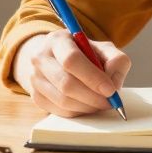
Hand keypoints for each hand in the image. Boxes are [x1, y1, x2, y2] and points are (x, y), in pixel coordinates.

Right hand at [13, 30, 130, 117]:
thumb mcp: (103, 49)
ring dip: (87, 106)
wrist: (57, 59)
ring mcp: (35, 79)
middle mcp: (41, 58)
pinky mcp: (36, 96)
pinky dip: (79, 112)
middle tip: (110, 101)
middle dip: (92, 97)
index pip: (71, 60)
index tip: (110, 90)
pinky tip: (88, 105)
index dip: (93, 77)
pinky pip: (60, 111)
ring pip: (63, 101)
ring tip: (101, 103)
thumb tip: (114, 83)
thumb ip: (116, 60)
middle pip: (66, 84)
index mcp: (57, 40)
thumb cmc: (84, 54)